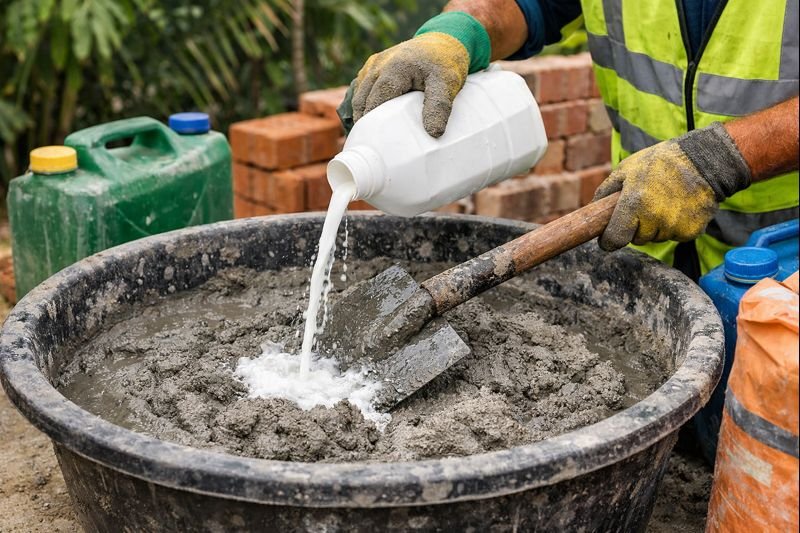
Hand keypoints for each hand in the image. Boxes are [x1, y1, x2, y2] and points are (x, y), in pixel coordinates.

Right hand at [342, 33, 469, 137]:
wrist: (443, 42)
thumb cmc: (445, 64)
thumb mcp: (447, 84)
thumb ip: (439, 107)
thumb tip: (433, 133)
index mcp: (394, 69)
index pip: (375, 102)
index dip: (372, 123)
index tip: (373, 145)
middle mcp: (378, 64)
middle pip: (363, 100)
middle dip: (364, 123)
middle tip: (371, 147)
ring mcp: (373, 64)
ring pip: (359, 94)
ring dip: (362, 114)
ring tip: (370, 137)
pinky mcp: (372, 66)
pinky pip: (362, 88)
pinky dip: (364, 104)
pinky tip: (372, 121)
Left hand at [594, 122, 751, 250]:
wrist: (704, 161)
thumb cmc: (660, 162)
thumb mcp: (626, 169)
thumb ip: (606, 192)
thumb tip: (592, 210)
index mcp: (634, 203)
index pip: (614, 239)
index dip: (609, 240)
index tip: (608, 237)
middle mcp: (653, 219)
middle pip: (636, 239)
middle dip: (636, 227)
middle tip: (645, 205)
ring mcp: (673, 227)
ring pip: (655, 238)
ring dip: (655, 226)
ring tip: (664, 201)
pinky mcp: (691, 232)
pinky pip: (674, 236)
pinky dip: (674, 226)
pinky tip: (679, 206)